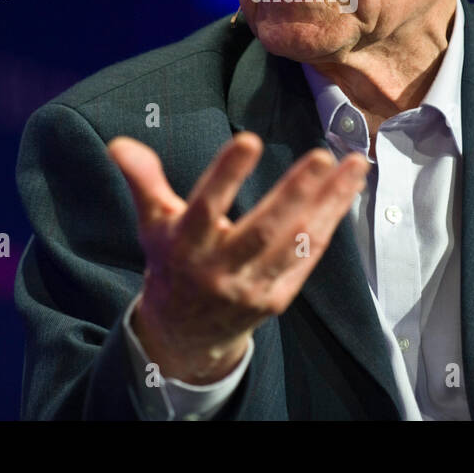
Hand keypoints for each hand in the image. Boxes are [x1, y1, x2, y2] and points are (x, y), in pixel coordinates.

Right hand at [107, 132, 368, 383]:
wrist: (185, 333)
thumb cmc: (172, 261)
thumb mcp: (153, 223)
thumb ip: (144, 181)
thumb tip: (119, 143)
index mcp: (185, 245)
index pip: (205, 208)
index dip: (225, 175)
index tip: (249, 140)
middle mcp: (218, 269)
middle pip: (261, 232)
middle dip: (292, 193)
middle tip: (321, 156)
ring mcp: (251, 287)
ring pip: (295, 244)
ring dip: (328, 203)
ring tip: (354, 164)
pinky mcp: (277, 298)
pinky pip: (308, 256)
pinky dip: (330, 221)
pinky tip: (349, 189)